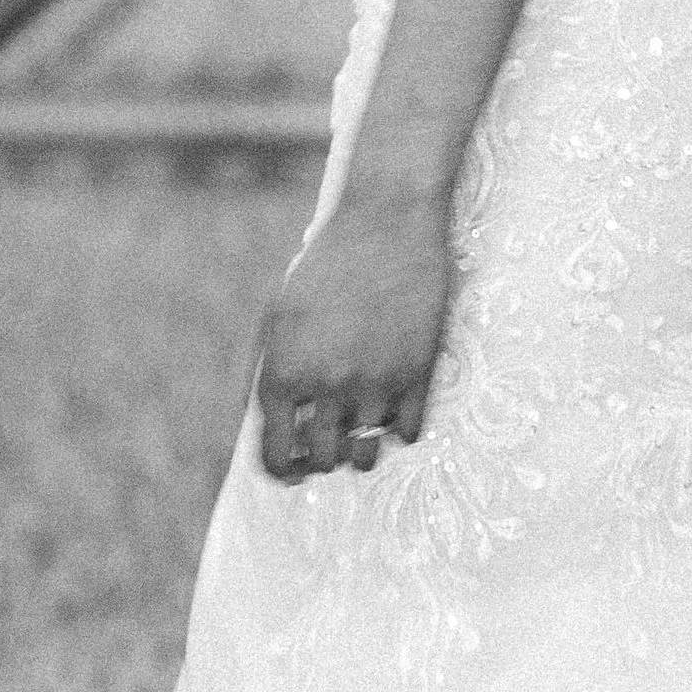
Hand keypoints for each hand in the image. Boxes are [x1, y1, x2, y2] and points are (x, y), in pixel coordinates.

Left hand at [255, 186, 452, 483]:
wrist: (386, 220)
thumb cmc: (328, 262)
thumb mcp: (281, 315)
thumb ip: (274, 371)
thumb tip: (278, 422)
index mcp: (283, 373)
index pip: (274, 454)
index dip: (283, 470)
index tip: (294, 470)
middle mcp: (326, 386)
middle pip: (323, 461)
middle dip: (324, 457)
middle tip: (333, 442)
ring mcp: (375, 383)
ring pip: (366, 455)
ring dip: (363, 449)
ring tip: (365, 427)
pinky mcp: (418, 372)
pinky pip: (408, 431)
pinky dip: (401, 427)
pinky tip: (398, 407)